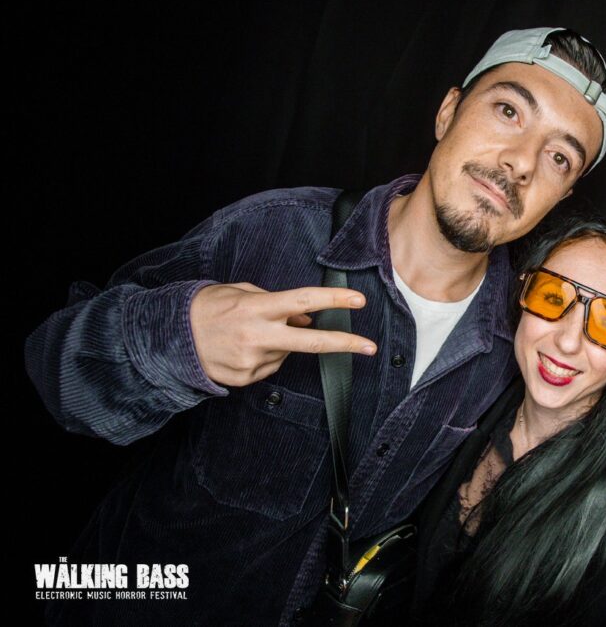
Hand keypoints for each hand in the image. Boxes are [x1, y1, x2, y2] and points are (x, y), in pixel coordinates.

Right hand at [191, 283, 377, 386]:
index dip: (334, 300)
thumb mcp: (241, 293)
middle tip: (370, 347)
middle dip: (345, 343)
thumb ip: (277, 303)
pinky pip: (270, 366)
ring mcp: (252, 361)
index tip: (358, 299)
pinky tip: (243, 349)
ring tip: (249, 334)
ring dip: (279, 343)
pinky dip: (264, 356)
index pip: (304, 301)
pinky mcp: (246, 378)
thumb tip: (306, 319)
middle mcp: (257, 336)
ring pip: (286, 353)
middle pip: (312, 342)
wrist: (170, 340)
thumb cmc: (207, 309)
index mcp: (256, 308)